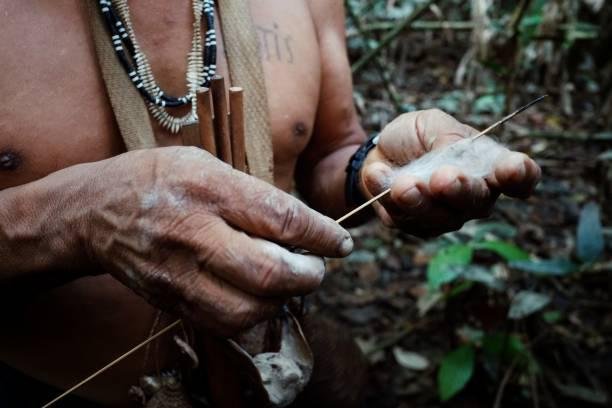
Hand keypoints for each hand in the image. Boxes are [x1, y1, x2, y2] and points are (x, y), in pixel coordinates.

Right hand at [83, 147, 352, 335]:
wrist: (95, 212)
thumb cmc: (158, 178)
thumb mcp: (207, 163)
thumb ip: (254, 194)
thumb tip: (302, 227)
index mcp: (208, 189)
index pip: (280, 219)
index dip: (321, 235)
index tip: (341, 242)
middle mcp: (193, 234)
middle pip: (268, 274)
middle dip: (309, 275)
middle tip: (318, 267)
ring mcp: (179, 274)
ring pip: (249, 309)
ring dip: (283, 300)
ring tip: (289, 281)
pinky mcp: (172, 301)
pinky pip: (224, 324)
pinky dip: (254, 315)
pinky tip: (260, 296)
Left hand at [360, 109, 540, 236]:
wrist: (380, 153)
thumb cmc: (416, 137)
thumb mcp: (432, 124)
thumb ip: (446, 138)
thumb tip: (454, 155)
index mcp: (490, 166)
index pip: (520, 177)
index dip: (521, 176)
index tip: (511, 169)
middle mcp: (475, 197)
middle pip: (478, 202)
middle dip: (460, 190)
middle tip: (444, 178)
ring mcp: (446, 216)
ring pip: (439, 217)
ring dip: (419, 200)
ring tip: (403, 185)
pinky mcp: (415, 226)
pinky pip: (403, 217)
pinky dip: (386, 194)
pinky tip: (377, 174)